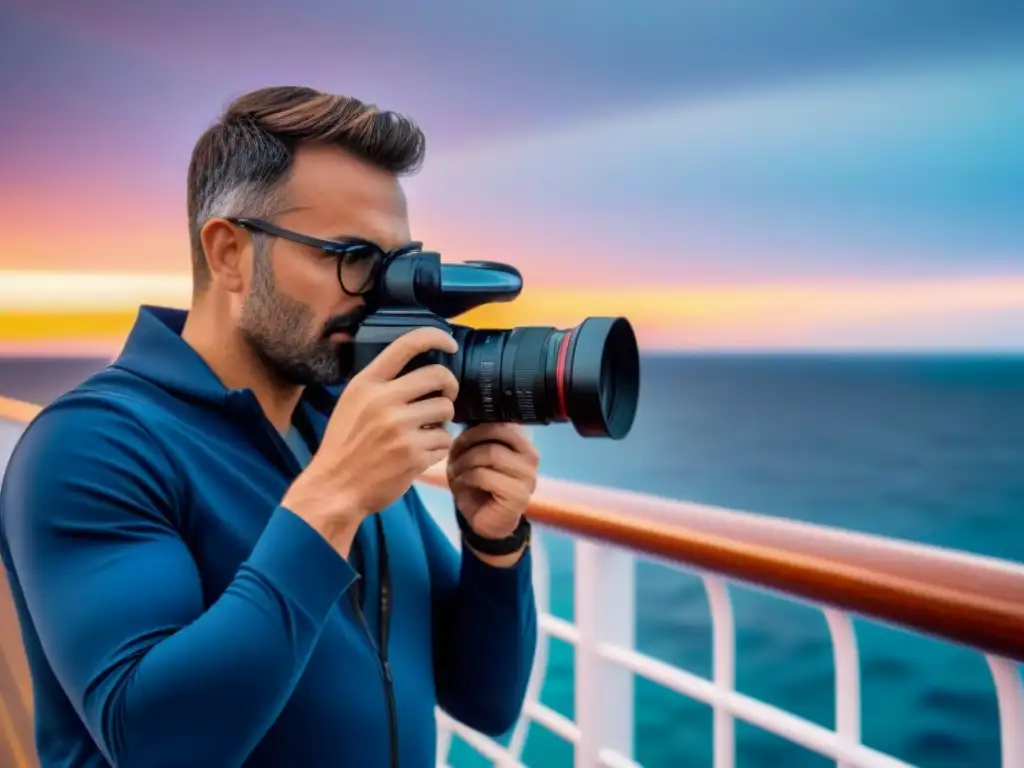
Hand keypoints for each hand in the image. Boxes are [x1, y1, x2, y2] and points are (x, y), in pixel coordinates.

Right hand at [282, 327, 459, 553]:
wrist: (334, 488)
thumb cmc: (345, 446)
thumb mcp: (351, 403)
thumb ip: (380, 384)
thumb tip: (419, 368)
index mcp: (367, 384)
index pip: (407, 344)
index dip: (436, 337)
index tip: (450, 344)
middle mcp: (383, 401)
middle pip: (439, 376)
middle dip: (449, 386)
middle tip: (445, 396)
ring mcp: (400, 428)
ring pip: (446, 410)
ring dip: (443, 421)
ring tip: (426, 430)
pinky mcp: (413, 454)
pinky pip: (444, 440)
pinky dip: (438, 447)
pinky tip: (421, 452)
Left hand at [446, 423, 538, 540]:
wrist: (487, 522)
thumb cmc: (479, 485)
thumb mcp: (474, 456)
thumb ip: (476, 438)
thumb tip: (466, 420)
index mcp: (523, 443)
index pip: (502, 421)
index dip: (476, 427)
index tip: (459, 440)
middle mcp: (531, 456)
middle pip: (497, 432)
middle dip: (470, 440)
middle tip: (454, 454)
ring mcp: (528, 476)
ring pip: (490, 453)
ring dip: (465, 461)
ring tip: (454, 471)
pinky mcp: (518, 494)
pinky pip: (485, 475)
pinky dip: (466, 477)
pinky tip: (460, 483)